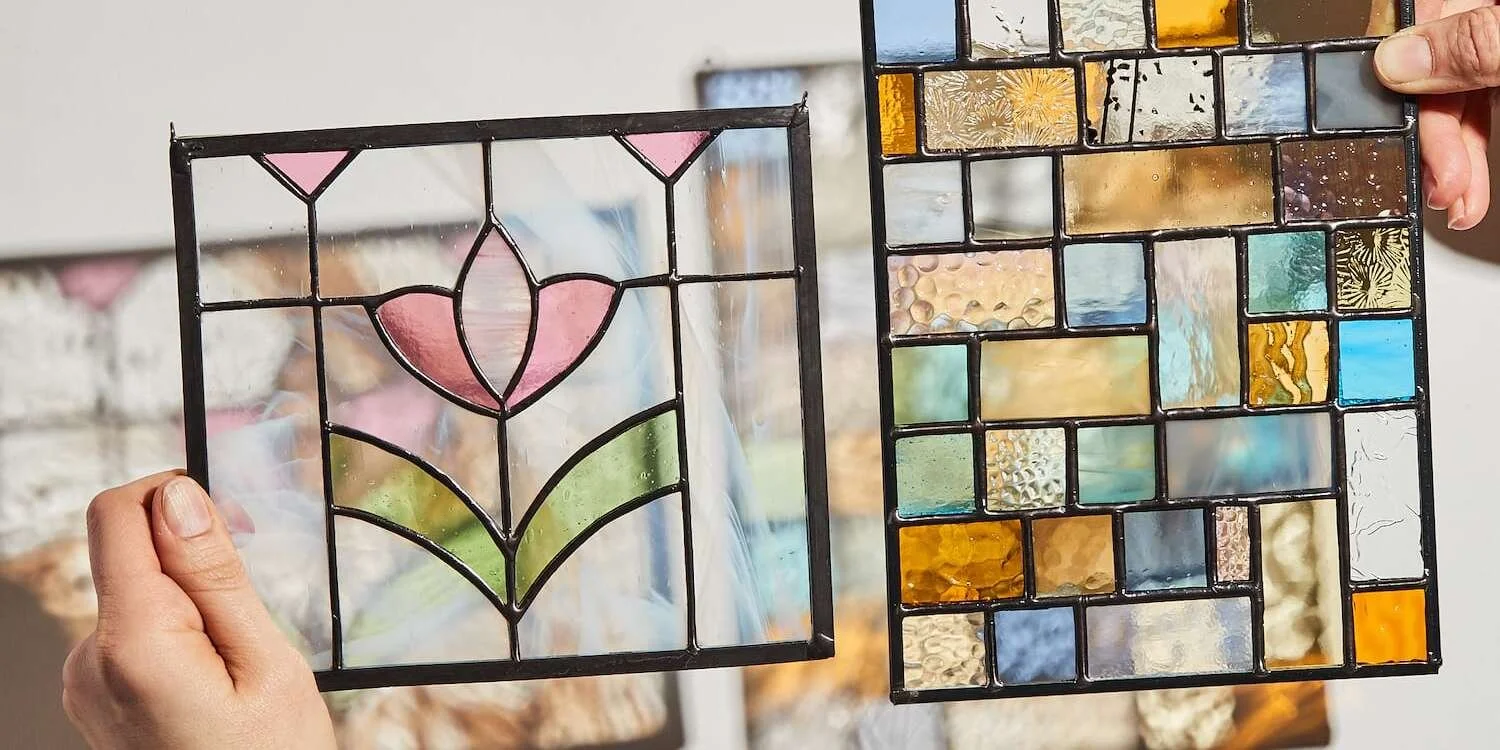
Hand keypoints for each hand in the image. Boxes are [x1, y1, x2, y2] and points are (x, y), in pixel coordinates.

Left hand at [62, 472, 335, 748]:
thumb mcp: (266, 663)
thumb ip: (215, 577)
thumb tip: (177, 496)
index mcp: (131, 645)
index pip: (117, 516)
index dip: (171, 493)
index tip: (226, 521)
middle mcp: (88, 660)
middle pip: (128, 553)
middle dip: (192, 562)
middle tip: (249, 619)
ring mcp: (85, 682)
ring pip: (137, 593)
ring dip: (189, 604)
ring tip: (235, 667)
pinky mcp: (95, 695)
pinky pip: (133, 631)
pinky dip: (176, 635)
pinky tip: (212, 682)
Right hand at [1375, 0, 1498, 229]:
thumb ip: (1473, 44)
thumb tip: (1396, 62)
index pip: (1411, 36)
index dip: (1398, 91)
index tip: (1401, 142)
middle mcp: (1478, 15)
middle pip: (1430, 79)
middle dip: (1436, 145)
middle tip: (1442, 191)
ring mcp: (1491, 46)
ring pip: (1456, 101)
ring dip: (1454, 159)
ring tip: (1457, 203)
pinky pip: (1479, 106)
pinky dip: (1471, 147)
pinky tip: (1464, 180)